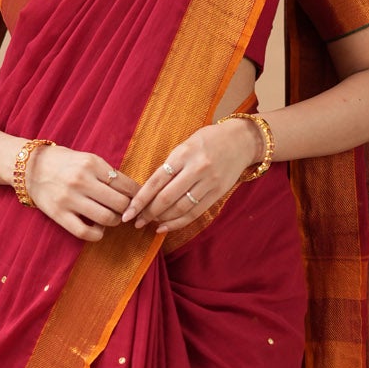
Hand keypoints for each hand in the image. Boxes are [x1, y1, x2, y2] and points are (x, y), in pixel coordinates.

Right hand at [24, 144, 141, 241]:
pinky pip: (85, 232)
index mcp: (92, 164)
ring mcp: (69, 198)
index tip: (138, 200)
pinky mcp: (59, 214)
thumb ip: (108, 173)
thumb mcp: (87, 159)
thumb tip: (133, 192)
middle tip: (127, 211)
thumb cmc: (64, 163)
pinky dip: (97, 234)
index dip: (137, 195)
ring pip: (107, 218)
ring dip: (115, 221)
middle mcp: (81, 180)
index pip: (126, 184)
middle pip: (120, 203)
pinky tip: (98, 229)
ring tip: (112, 218)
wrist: (30, 167)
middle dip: (128, 210)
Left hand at [121, 118, 263, 233]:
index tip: (128, 212)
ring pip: (181, 208)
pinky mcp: (218, 193)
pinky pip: (195, 212)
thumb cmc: (207, 141)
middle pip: (167, 198)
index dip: (140, 200)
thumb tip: (148, 191)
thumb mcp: (185, 146)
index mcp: (183, 154)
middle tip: (136, 221)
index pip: (156, 181)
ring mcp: (209, 182)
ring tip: (150, 224)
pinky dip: (178, 223)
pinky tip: (165, 227)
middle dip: (148, 213)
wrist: (241, 140)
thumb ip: (169, 166)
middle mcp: (196, 169)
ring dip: (162, 219)